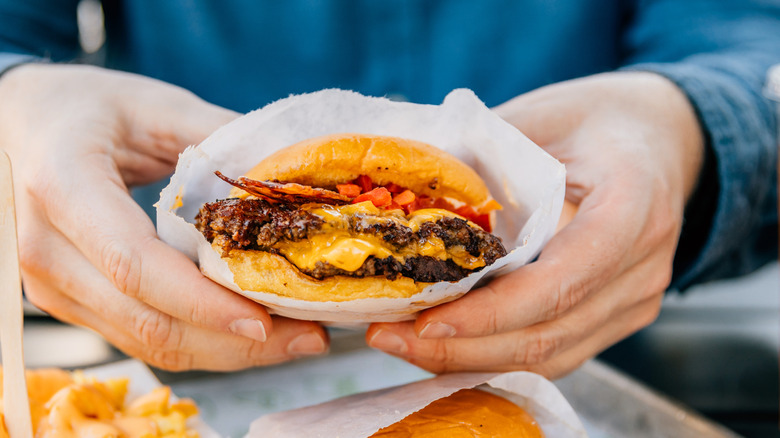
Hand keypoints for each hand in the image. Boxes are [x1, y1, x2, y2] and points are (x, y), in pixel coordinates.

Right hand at [0, 64, 327, 370]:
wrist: (20, 123)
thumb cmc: (87, 108)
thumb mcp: (155, 105)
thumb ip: (219, 137)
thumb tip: (291, 177)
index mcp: (63, 186)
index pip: (135, 265)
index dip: (202, 302)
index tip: (265, 320)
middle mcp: (46, 248)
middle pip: (146, 320)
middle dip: (233, 342)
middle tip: (308, 337)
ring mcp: (51, 284)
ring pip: (145, 342)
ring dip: (224, 351)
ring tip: (293, 339)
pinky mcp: (69, 302)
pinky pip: (139, 337)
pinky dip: (199, 341)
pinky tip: (248, 331)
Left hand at [367, 72, 703, 377]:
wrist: (658, 137)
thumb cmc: (597, 119)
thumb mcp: (539, 115)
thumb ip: (483, 157)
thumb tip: (407, 200)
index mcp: (633, 205)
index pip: (561, 281)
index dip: (492, 312)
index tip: (426, 320)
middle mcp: (644, 266)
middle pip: (549, 333)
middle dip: (463, 347)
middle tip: (391, 339)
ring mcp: (637, 299)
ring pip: (550, 356)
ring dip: (472, 360)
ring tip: (405, 346)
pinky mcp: (619, 315)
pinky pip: (556, 352)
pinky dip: (497, 356)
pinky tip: (446, 346)